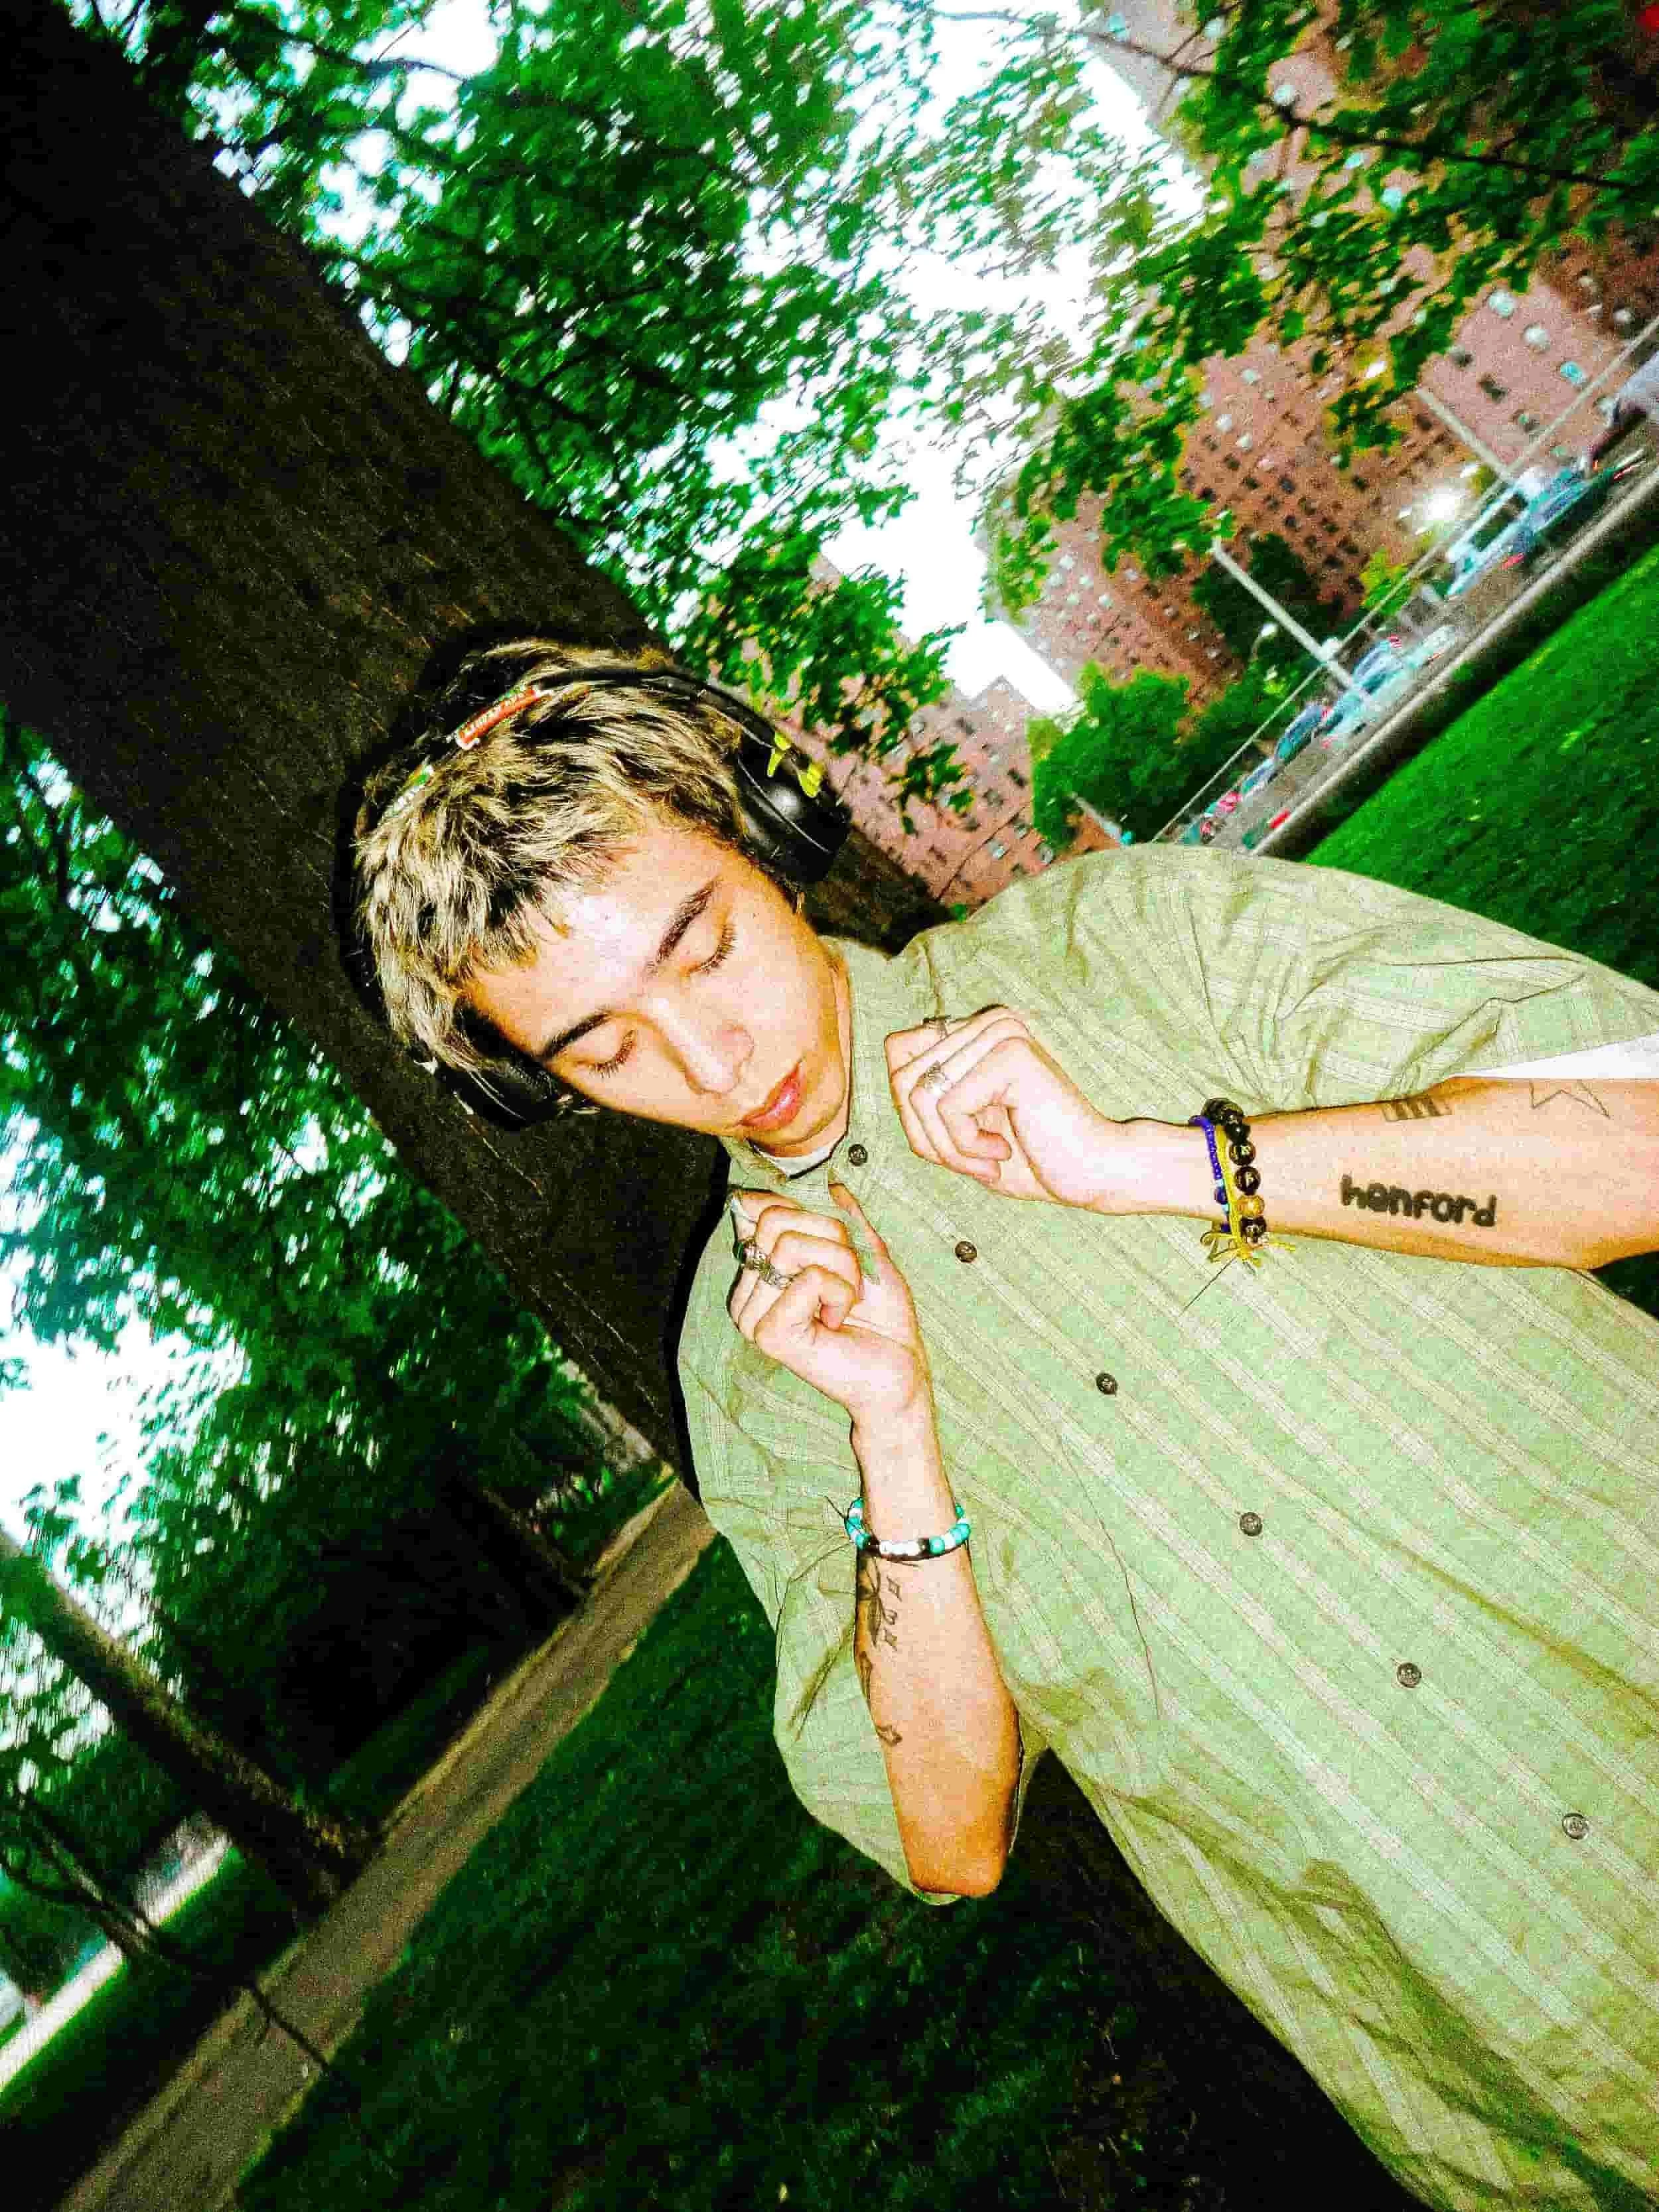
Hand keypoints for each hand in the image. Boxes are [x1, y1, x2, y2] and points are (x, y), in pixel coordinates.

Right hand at [726, 1182, 933, 1428]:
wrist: (900, 1368)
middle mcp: (748, 1291)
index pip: (760, 1208)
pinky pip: (807, 1277)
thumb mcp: (866, 1251)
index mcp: (761, 1269)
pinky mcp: (769, 1334)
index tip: (840, 1242)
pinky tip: (838, 1319)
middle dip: (832, 1238)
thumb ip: (843, 1218)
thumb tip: (831, 1185)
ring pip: (790, 1245)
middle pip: (776, 1220)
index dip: (806, 1211)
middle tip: (850, 1278)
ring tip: (848, 1301)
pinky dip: (839, 1291)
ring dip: (841, 1267)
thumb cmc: (883, 1316)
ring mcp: (753, 1314)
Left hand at [885, 1006, 1116, 1207]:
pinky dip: (965, 1144)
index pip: (898, 1053)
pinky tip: (1005, 1150)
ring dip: (949, 1146)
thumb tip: (895, 1075)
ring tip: (990, 1159)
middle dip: (928, 1137)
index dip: (911, 1111)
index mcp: (977, 1032)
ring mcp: (1000, 1033)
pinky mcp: (1009, 1053)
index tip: (952, 1145)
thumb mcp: (960, 1131)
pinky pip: (947, 1107)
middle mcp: (988, 1022)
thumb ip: (924, 1101)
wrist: (1092, 1173)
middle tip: (975, 1162)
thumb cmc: (1032, 1159)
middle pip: (902, 1078)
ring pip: (919, 1095)